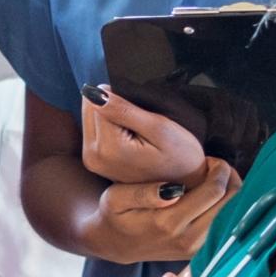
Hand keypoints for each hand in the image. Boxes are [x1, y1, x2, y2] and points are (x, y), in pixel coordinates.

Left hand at [81, 85, 206, 185]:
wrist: (186, 184)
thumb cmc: (180, 156)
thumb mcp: (158, 127)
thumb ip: (123, 110)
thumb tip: (93, 92)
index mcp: (107, 148)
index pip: (97, 102)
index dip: (120, 99)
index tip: (141, 115)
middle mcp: (92, 157)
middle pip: (89, 109)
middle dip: (112, 107)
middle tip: (140, 124)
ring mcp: (91, 161)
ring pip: (90, 116)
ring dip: (111, 116)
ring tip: (137, 132)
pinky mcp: (94, 160)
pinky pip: (94, 128)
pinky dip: (110, 126)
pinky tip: (130, 137)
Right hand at [93, 159, 236, 264]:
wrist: (115, 244)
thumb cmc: (115, 214)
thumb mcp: (116, 198)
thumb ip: (142, 193)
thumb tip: (173, 190)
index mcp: (168, 223)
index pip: (213, 192)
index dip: (219, 170)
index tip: (209, 160)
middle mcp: (187, 239)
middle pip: (231, 205)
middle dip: (230, 179)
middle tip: (216, 167)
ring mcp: (196, 250)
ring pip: (234, 217)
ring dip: (232, 194)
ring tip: (216, 180)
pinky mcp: (199, 253)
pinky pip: (227, 228)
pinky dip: (228, 209)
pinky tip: (215, 197)